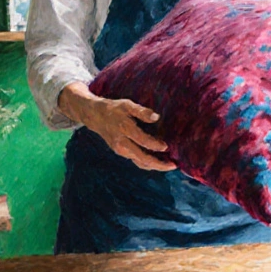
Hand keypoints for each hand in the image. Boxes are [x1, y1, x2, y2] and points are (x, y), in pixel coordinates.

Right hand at [57, 82, 175, 170]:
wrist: (96, 117)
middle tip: (174, 165)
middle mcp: (122, 143)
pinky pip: (137, 161)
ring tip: (170, 166)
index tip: (167, 146)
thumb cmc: (115, 109)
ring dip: (155, 166)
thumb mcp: (127, 105)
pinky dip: (149, 164)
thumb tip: (156, 117)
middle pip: (142, 158)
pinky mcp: (122, 153)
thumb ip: (142, 111)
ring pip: (140, 163)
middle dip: (158, 164)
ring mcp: (121, 151)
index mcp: (124, 129)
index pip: (142, 140)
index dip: (155, 145)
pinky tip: (159, 162)